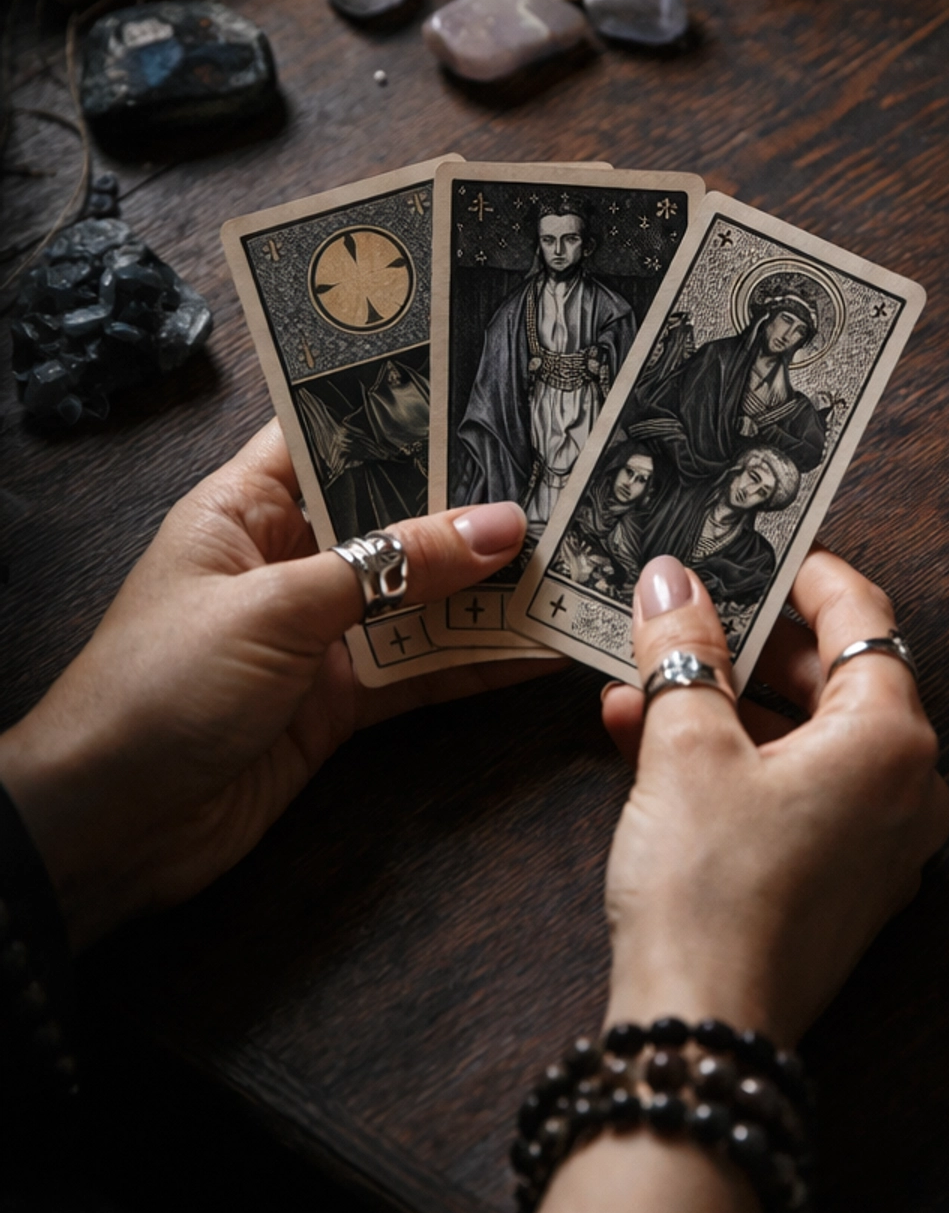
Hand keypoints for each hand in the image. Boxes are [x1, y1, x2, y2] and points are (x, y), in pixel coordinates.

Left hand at [0, 421, 558, 946]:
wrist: (106, 829)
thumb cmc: (157, 689)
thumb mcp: (278, 608)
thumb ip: (394, 566)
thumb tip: (502, 526)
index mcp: (245, 507)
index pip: (330, 431)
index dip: (401, 407)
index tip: (487, 383)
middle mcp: (288, 558)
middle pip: (394, 514)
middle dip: (472, 500)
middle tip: (568, 471)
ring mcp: (317, 632)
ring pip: (421, 594)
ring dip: (490, 585)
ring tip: (579, 556)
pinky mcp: (339, 702)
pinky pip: (422, 669)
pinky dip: (478, 661)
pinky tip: (542, 649)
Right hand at [597, 549, 948, 1043]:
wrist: (702, 1029)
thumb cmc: (710, 888)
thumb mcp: (685, 746)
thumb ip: (684, 651)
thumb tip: (674, 581)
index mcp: (891, 737)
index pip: (862, 616)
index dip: (803, 573)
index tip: (756, 548)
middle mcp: (905, 787)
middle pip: (833, 679)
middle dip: (744, 647)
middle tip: (683, 614)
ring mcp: (879, 844)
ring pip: (802, 740)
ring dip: (721, 707)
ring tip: (636, 686)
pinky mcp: (840, 886)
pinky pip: (794, 794)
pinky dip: (733, 764)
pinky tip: (646, 746)